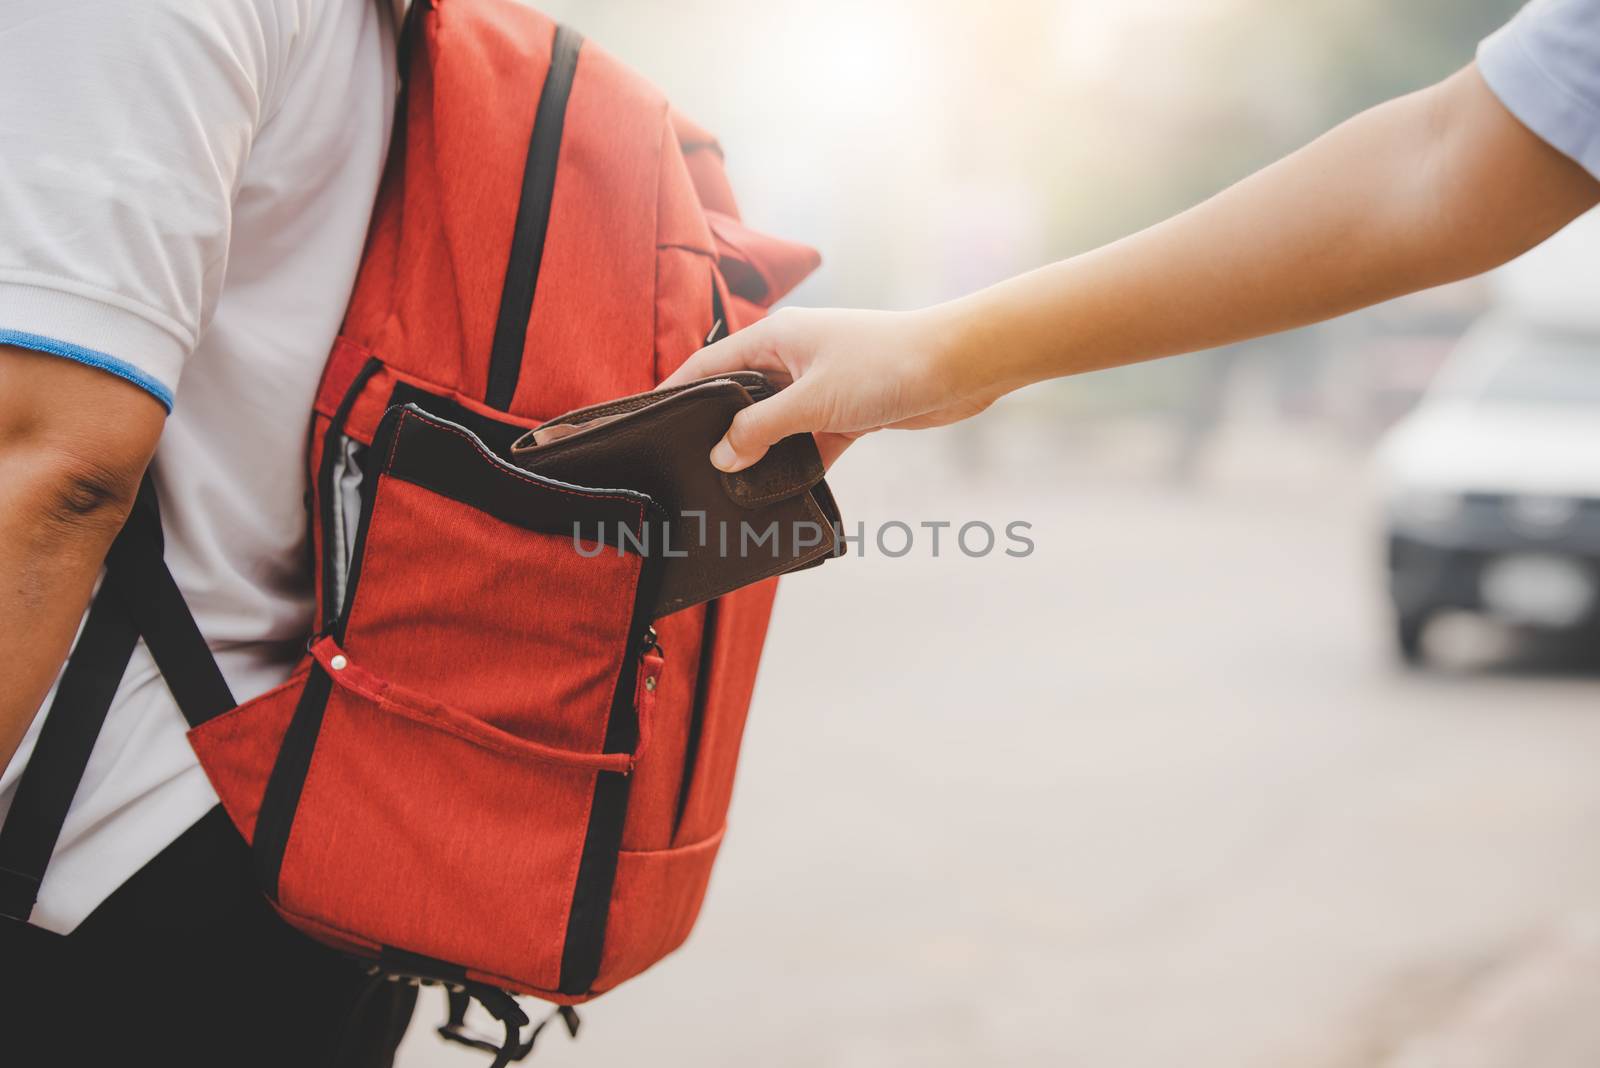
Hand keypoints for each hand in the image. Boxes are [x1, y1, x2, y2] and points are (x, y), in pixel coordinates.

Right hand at [660, 305, 1008, 471]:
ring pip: (774, 424)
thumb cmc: (888, 364)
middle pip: (738, 397)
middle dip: (716, 432)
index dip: (676, 393)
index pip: (707, 365)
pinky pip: (808, 440)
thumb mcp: (814, 399)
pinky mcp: (847, 410)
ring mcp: (820, 384)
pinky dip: (796, 464)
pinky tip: (779, 493)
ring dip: (759, 453)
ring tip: (728, 489)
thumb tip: (720, 455)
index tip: (647, 423)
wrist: (962, 365)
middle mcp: (793, 357)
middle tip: (685, 469)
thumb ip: (762, 428)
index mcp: (775, 337)